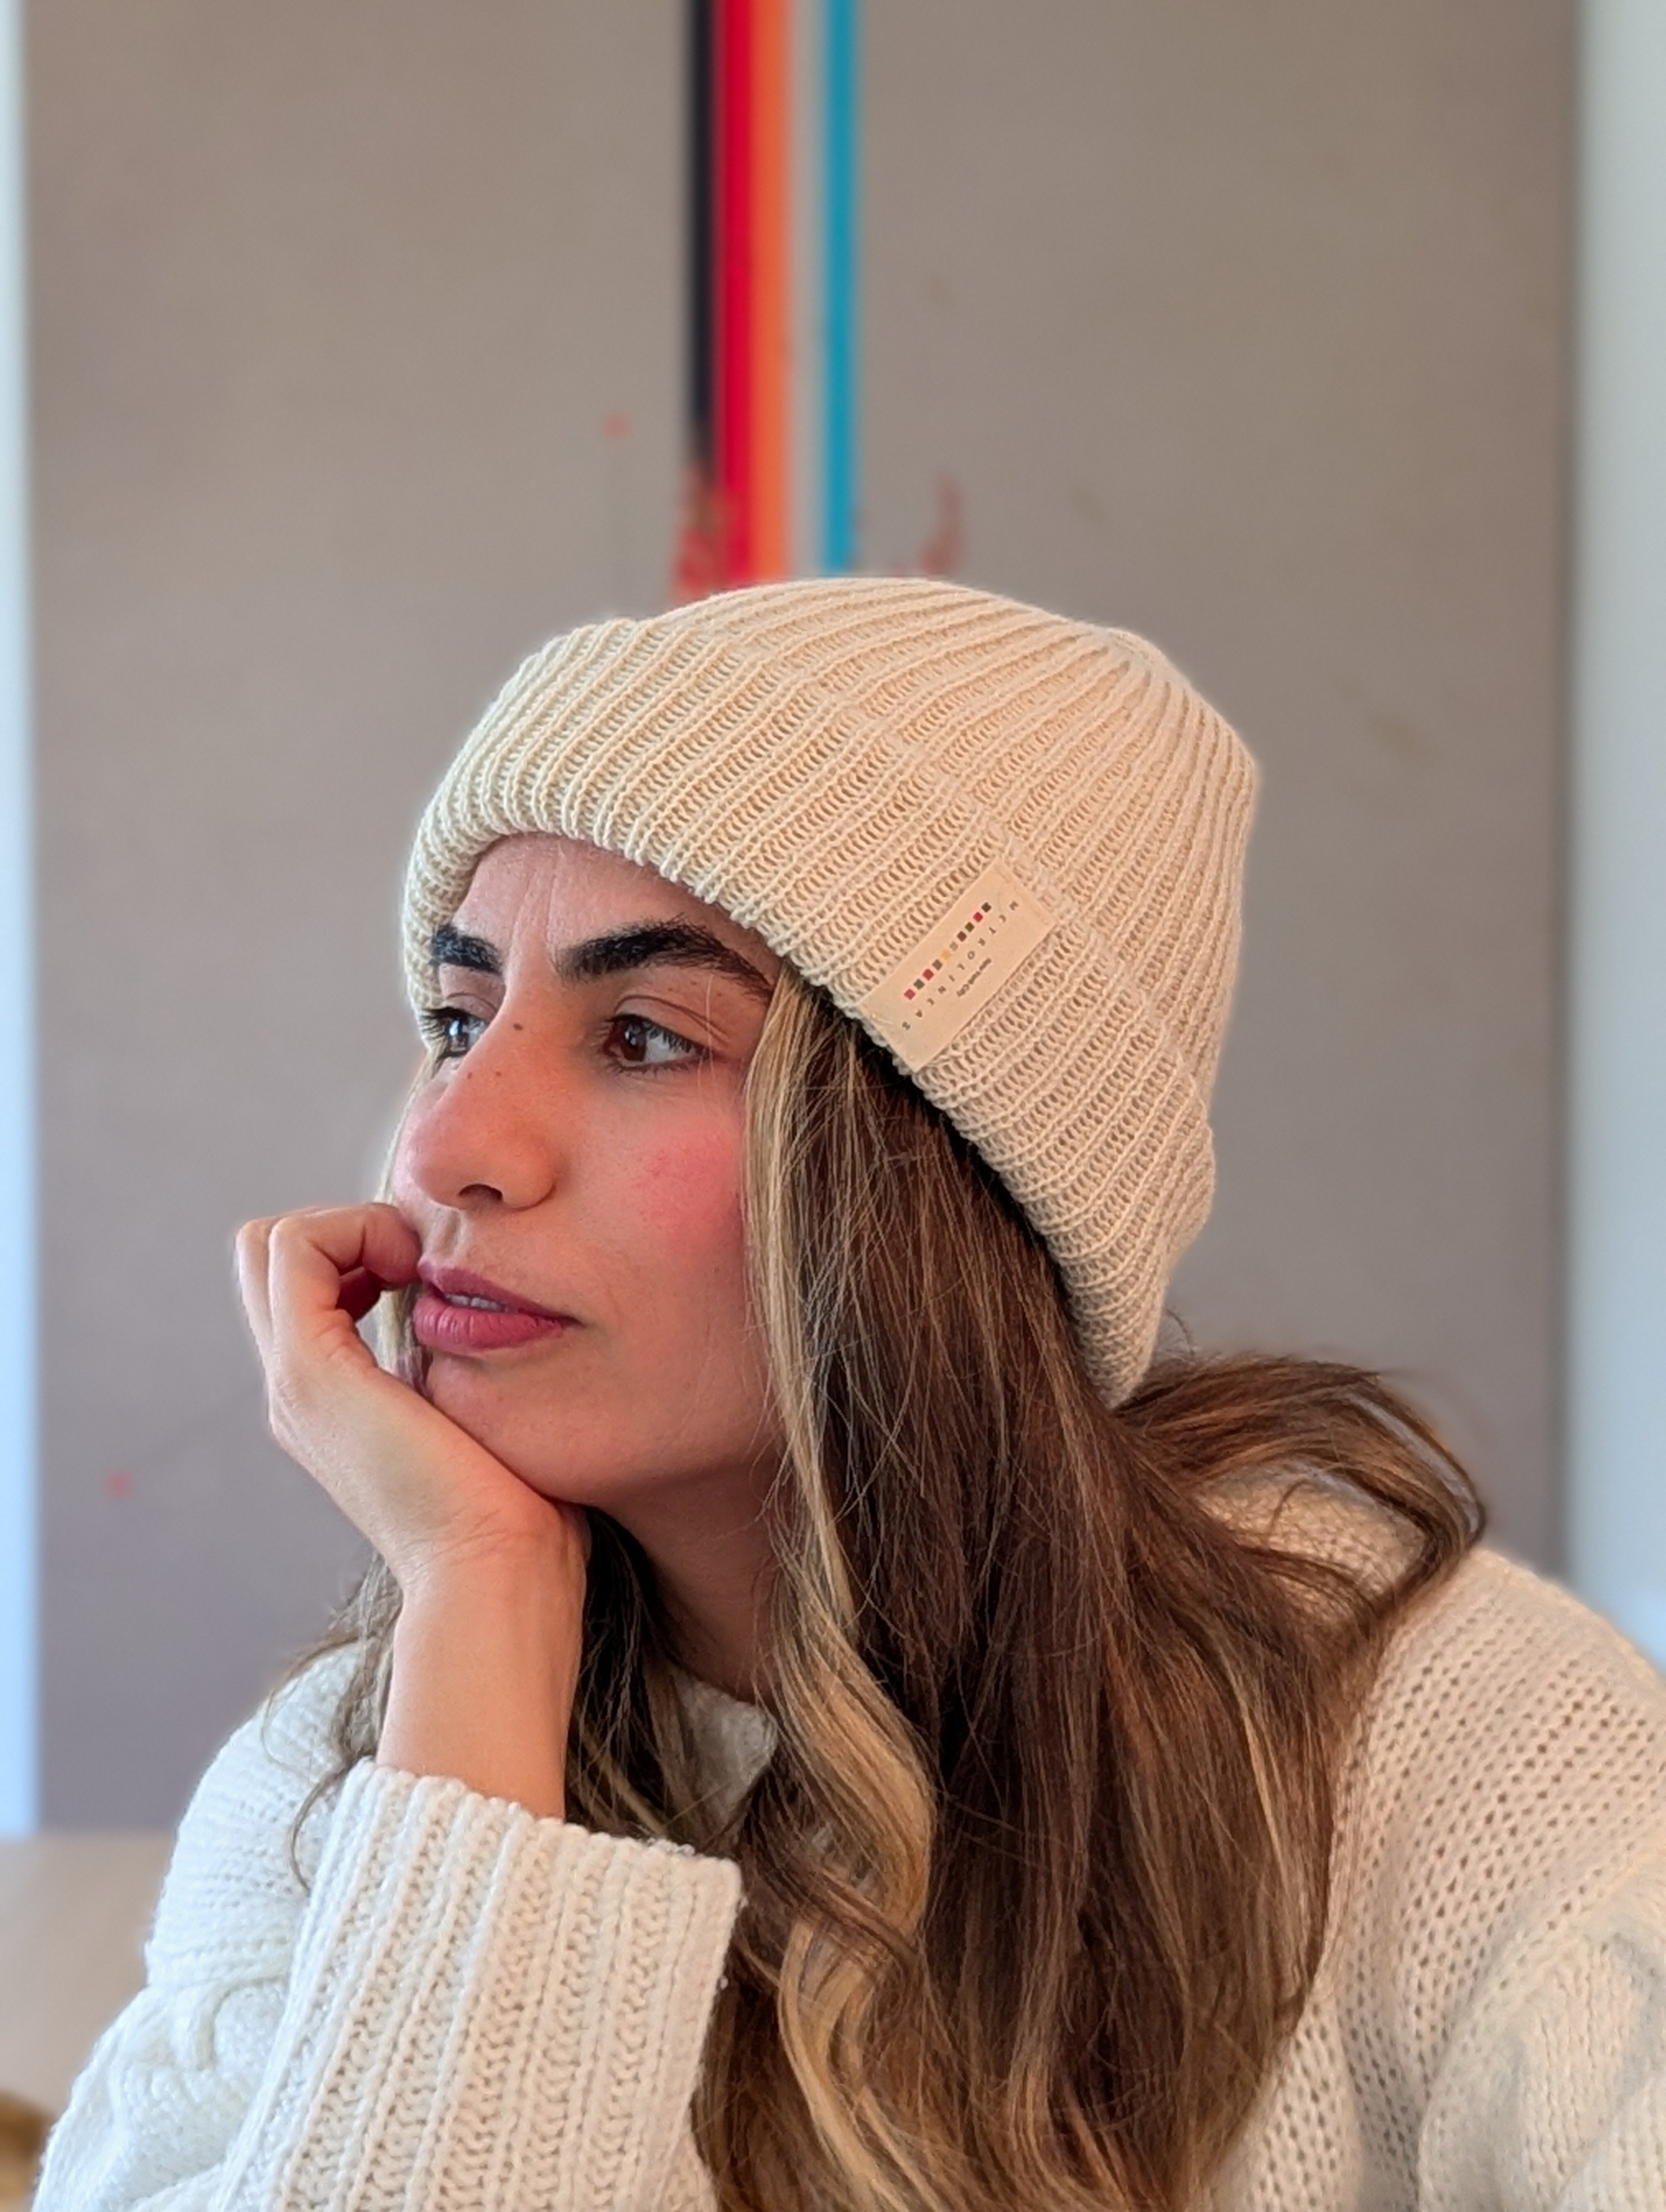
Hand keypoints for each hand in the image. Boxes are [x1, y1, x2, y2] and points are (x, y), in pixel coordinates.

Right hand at [234, 1203, 584, 1599]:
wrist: (498, 1576)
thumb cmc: (519, 1514)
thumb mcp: (482, 1420)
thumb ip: (464, 1373)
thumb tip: (491, 1324)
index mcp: (332, 1401)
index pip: (306, 1282)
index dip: (363, 1247)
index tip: (436, 1273)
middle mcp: (298, 1390)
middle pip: (270, 1256)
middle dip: (346, 1227)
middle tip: (418, 1260)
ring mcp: (295, 1381)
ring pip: (271, 1242)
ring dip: (352, 1224)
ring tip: (417, 1263)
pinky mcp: (311, 1371)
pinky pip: (293, 1247)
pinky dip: (355, 1229)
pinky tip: (415, 1266)